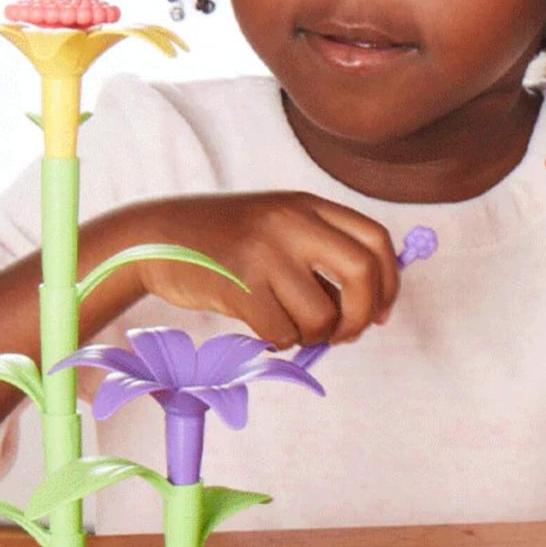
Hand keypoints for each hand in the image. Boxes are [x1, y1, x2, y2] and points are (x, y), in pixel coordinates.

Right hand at [129, 191, 401, 347]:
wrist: (156, 238)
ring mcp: (265, 252)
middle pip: (362, 273)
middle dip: (363, 315)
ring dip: (313, 336)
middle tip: (344, 334)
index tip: (382, 312)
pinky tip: (262, 327)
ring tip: (291, 328)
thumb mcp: (278, 228)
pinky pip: (283, 332)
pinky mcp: (239, 285)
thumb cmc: (226, 244)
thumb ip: (321, 256)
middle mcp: (292, 222)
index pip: (376, 240)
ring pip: (322, 315)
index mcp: (308, 205)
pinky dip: (279, 341)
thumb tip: (370, 309)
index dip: (390, 282)